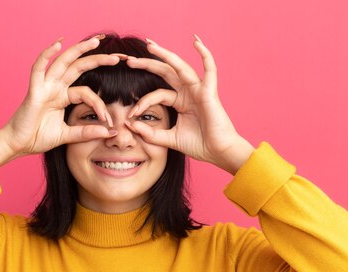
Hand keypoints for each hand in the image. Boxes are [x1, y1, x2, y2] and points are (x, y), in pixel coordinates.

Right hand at [0, 35, 120, 157]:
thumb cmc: (38, 138)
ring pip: (63, 62)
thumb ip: (87, 133)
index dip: (99, 104)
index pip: (87, 92)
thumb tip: (110, 132)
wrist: (18, 145)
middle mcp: (55, 88)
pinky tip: (58, 44)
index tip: (108, 120)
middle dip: (97, 59)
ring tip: (95, 41)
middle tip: (116, 57)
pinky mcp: (34, 90)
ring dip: (79, 50)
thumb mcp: (68, 136)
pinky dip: (46, 55)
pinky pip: (39, 69)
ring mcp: (45, 87)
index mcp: (63, 97)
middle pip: (78, 67)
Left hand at [121, 35, 254, 173]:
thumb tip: (130, 124)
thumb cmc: (199, 145)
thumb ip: (150, 133)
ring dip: (166, 55)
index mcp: (179, 102)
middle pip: (165, 73)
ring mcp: (199, 90)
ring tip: (150, 45)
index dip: (142, 103)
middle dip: (147, 64)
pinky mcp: (209, 92)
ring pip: (180, 67)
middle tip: (129, 60)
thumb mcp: (169, 139)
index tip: (130, 116)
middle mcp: (188, 92)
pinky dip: (205, 54)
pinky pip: (210, 69)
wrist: (218, 153)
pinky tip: (196, 42)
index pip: (156, 94)